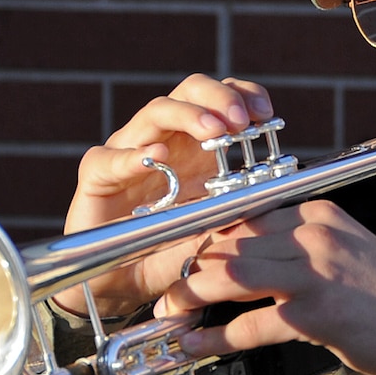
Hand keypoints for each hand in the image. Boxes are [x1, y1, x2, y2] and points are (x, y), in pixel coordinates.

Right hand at [54, 74, 273, 317]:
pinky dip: (133, 156)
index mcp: (194, 145)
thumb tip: (278, 196)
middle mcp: (162, 138)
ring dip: (188, 115)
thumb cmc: (169, 249)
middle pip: (188, 91)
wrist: (123, 284)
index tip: (266, 113)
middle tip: (241, 120)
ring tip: (213, 130)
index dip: (242, 95)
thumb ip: (241, 209)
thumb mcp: (215, 227)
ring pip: (155, 112)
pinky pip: (109, 158)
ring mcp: (127, 151)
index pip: (218, 99)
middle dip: (218, 97)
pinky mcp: (97, 176)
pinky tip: (156, 159)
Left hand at [153, 200, 375, 374]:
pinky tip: (194, 348)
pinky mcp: (315, 314)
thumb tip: (245, 261)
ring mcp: (314, 272)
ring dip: (189, 296)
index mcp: (318, 212)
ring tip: (169, 313)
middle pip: (229, 242)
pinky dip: (215, 339)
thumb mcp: (344, 254)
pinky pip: (249, 324)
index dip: (204, 239)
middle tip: (166, 289)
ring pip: (228, 275)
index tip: (180, 257)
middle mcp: (313, 233)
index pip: (244, 216)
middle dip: (189, 266)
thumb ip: (299, 248)